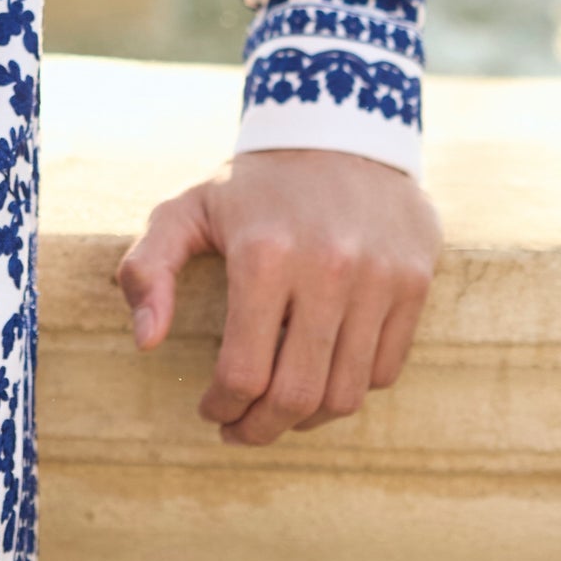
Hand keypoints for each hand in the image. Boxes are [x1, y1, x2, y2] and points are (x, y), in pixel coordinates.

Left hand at [116, 147, 439, 446]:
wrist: (341, 129)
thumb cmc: (253, 185)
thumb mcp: (184, 210)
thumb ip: (148, 270)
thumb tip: (145, 341)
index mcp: (263, 255)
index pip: (243, 372)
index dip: (221, 407)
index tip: (210, 410)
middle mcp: (327, 269)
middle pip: (296, 395)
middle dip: (261, 429)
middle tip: (241, 431)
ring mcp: (379, 278)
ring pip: (346, 394)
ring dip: (307, 420)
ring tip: (281, 413)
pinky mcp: (415, 282)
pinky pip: (385, 370)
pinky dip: (350, 388)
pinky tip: (321, 377)